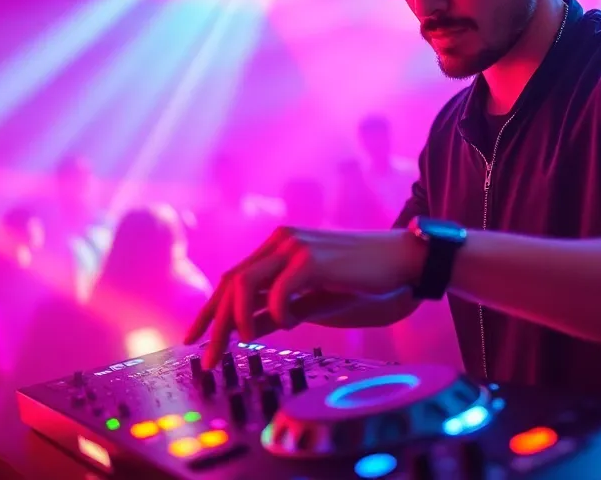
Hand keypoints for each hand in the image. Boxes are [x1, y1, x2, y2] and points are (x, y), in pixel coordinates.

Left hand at [185, 226, 422, 365]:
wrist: (404, 263)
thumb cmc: (364, 281)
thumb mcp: (313, 301)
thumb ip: (280, 309)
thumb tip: (249, 328)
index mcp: (280, 248)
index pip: (233, 279)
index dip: (211, 311)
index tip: (195, 339)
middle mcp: (281, 242)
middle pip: (230, 282)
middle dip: (214, 323)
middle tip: (206, 357)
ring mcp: (295, 246)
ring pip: (244, 283)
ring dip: (238, 319)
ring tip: (246, 344)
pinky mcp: (312, 258)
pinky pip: (278, 290)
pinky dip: (276, 313)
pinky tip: (290, 324)